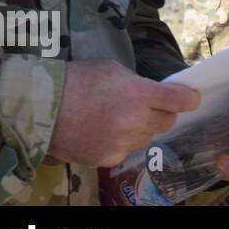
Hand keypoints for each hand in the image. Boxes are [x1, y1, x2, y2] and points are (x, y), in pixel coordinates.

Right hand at [48, 59, 199, 166]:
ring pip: (147, 137)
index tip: (188, 97)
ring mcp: (122, 143)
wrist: (40, 107)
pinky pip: (126, 150)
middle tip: (144, 106)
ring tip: (115, 118)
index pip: (183, 101)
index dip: (188, 98)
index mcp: (140, 94)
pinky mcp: (108, 158)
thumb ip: (142, 83)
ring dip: (139, 129)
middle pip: (168, 122)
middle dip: (161, 113)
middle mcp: (136, 121)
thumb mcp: (115, 70)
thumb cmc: (78, 80)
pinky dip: (120, 142)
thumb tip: (160, 92)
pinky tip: (101, 131)